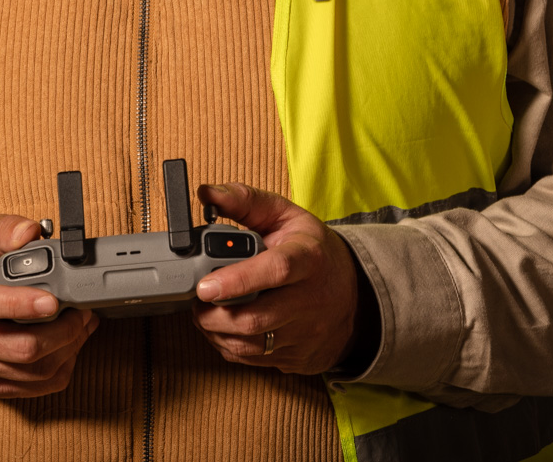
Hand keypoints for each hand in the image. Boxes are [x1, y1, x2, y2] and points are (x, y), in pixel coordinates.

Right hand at [0, 214, 99, 397]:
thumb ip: (7, 229)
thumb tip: (29, 232)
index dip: (19, 305)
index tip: (52, 300)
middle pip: (17, 348)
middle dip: (60, 331)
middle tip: (81, 311)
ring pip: (31, 371)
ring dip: (67, 349)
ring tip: (82, 325)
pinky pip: (34, 386)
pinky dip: (61, 367)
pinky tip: (70, 345)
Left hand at [191, 183, 366, 375]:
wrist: (356, 297)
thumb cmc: (315, 252)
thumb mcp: (287, 216)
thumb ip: (246, 201)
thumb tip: (207, 193)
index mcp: (309, 258)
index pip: (275, 271)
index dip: (237, 280)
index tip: (205, 285)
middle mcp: (310, 300)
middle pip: (254, 318)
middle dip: (212, 313)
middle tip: (197, 298)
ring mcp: (305, 335)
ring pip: (248, 344)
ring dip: (215, 330)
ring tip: (207, 311)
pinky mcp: (296, 358)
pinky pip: (251, 359)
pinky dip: (228, 345)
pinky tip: (224, 327)